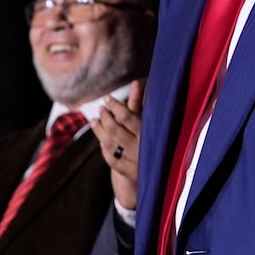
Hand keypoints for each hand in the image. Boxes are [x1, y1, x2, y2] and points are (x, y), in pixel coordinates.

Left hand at [95, 80, 144, 209]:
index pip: (126, 116)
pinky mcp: (126, 171)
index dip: (114, 106)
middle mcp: (140, 147)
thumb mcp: (148, 120)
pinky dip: (104, 147)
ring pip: (108, 142)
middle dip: (105, 117)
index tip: (107, 98)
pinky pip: (109, 157)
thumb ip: (139, 102)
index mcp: (148, 132)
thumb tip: (136, 82)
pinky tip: (101, 139)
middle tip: (101, 109)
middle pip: (114, 129)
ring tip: (94, 120)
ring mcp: (132, 160)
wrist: (160, 171)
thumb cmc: (153, 137)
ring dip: (99, 130)